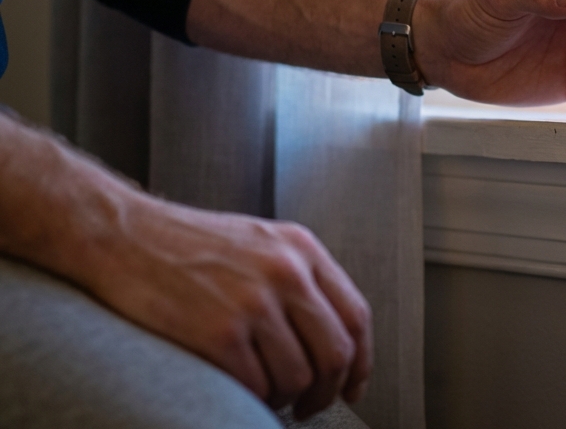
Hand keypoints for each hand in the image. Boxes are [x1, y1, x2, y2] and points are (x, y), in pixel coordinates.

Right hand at [88, 195, 372, 417]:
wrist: (127, 236)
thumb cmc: (191, 244)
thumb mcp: (261, 242)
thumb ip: (298, 276)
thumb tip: (330, 333)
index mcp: (301, 247)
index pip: (356, 315)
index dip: (361, 361)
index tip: (353, 385)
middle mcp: (286, 271)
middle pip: (335, 353)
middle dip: (327, 391)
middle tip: (310, 405)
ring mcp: (253, 302)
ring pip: (298, 377)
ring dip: (285, 398)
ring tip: (266, 392)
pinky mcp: (219, 333)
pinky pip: (256, 387)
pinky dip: (252, 399)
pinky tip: (240, 388)